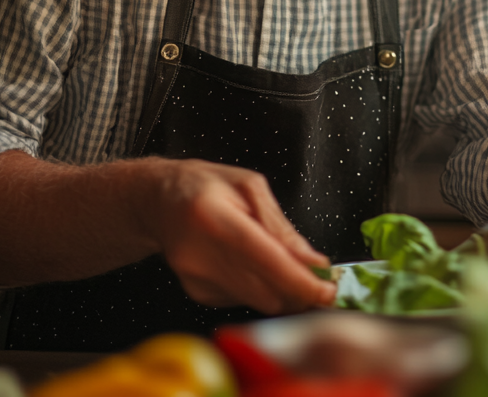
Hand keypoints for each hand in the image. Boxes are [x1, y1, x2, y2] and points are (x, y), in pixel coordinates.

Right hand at [150, 158, 336, 312]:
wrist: (157, 201)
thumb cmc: (205, 186)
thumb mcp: (249, 186)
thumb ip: (281, 226)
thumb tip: (312, 261)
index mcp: (215, 219)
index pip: (268, 262)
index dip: (303, 282)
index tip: (329, 289)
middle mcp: (201, 255)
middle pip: (266, 293)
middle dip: (301, 291)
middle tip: (320, 278)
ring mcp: (196, 279)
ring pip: (258, 301)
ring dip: (284, 291)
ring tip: (290, 266)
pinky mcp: (198, 293)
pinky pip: (244, 300)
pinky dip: (261, 289)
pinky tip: (256, 265)